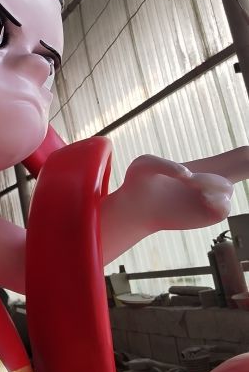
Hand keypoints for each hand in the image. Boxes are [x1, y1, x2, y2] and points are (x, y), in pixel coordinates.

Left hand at [120, 151, 241, 232]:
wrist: (134, 208)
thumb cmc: (138, 183)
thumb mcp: (143, 165)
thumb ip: (163, 164)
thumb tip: (188, 176)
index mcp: (208, 166)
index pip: (243, 156)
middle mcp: (216, 181)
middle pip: (247, 165)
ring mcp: (214, 199)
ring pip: (226, 187)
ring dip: (209, 182)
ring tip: (189, 183)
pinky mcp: (208, 215)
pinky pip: (223, 207)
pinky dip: (214, 199)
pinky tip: (202, 197)